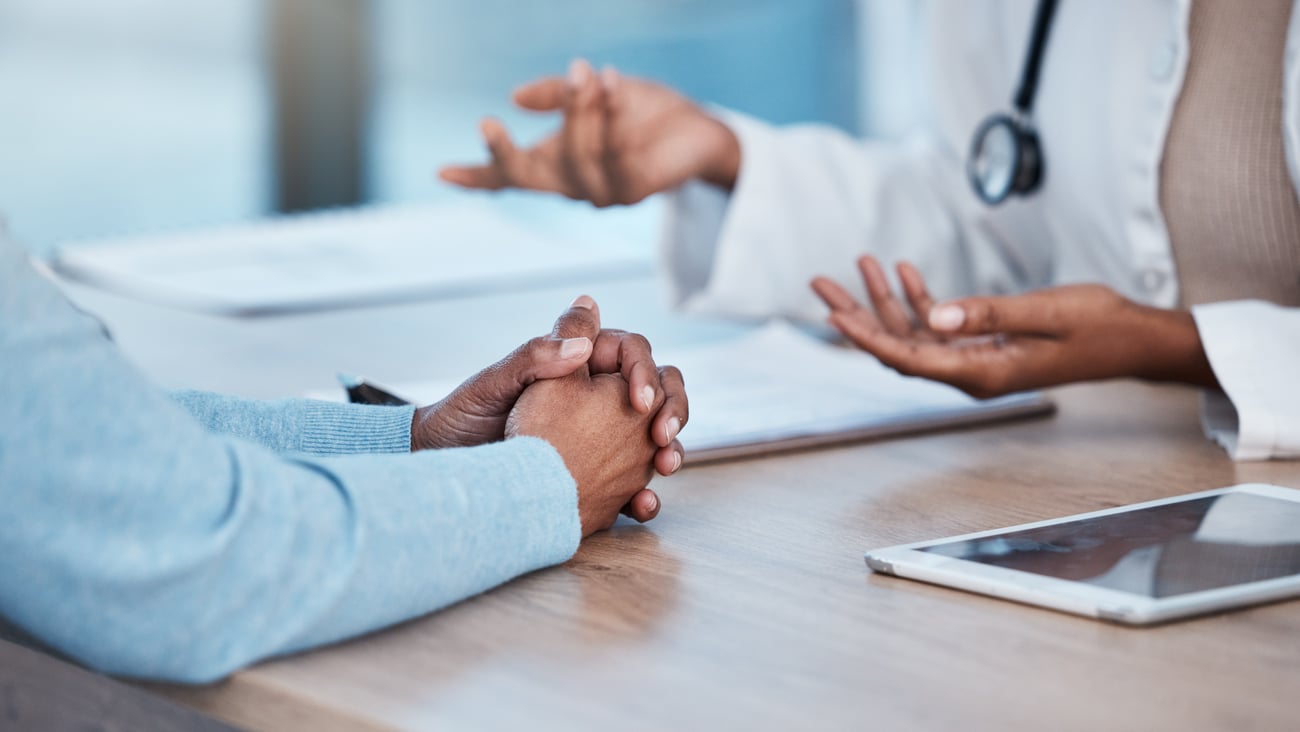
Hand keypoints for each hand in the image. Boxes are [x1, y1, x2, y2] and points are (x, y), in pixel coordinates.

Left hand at [411, 295, 687, 521]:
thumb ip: (534, 358)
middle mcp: (595, 396)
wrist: (447, 465)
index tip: (639, 399)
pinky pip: (632, 480)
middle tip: (664, 433)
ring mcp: (600, 436)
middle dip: (672, 407)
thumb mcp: (494, 384)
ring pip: (653, 435)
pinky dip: (644, 493)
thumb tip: (582, 346)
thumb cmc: (463, 416)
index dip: (644, 370)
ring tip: (666, 466)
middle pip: (656, 390)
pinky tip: (643, 504)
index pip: (629, 351)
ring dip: (670, 449)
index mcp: (576, 363)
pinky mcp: (597, 474)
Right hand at [439, 58, 740, 205]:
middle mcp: (571, 184)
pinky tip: (612, 83)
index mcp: (554, 163)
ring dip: (581, 108)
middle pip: (526, 178)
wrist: (697, 129)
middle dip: (504, 153)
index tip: (439, 171)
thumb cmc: (640, 111)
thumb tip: (515, 97)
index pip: (509, 176)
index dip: (476, 175)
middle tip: (485, 122)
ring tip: (590, 71)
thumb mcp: (591, 93)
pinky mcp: (633, 191)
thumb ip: (557, 96)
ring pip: (575, 154)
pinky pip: (613, 152)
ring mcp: (600, 193)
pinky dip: (611, 112)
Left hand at [811, 256, 1218, 397]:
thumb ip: (988, 313)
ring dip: (884, 300)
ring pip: (913, 334)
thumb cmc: (1097, 326)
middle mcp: (970, 372)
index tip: (834, 316)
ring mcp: (975, 359)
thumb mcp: (1044, 312)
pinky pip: (939, 326)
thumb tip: (934, 315)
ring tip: (859, 263)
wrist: (1132, 340)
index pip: (908, 359)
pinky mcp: (984, 344)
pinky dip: (919, 298)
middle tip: (819, 284)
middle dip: (857, 315)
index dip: (866, 338)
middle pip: (897, 347)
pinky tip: (904, 271)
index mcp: (981, 373)